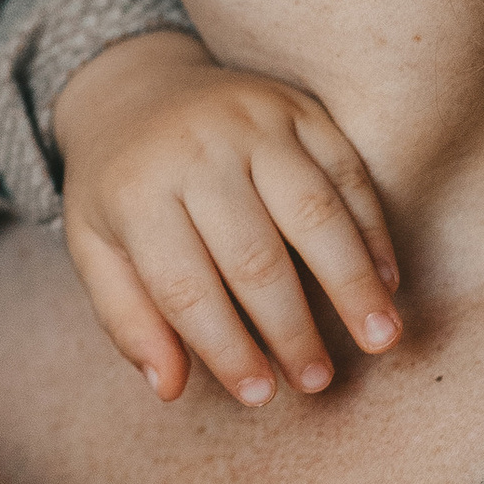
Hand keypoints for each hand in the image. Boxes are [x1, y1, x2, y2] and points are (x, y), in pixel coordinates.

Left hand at [51, 30, 400, 404]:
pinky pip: (347, 172)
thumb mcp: (96, 248)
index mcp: (137, 191)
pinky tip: (387, 283)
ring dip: (352, 282)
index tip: (261, 396)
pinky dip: (372, 230)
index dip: (227, 348)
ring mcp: (252, 121)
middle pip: (255, 256)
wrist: (137, 87)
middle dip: (291, 328)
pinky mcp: (298, 107)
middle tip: (318, 381)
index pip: (186, 288)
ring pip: (314, 211)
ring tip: (380, 339)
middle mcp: (197, 150)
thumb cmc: (120, 188)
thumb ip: (128, 319)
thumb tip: (169, 388)